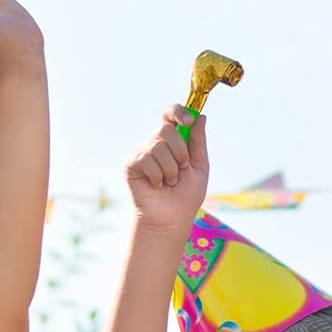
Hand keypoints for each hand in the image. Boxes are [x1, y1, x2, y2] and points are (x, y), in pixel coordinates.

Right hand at [125, 106, 208, 232]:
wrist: (172, 218)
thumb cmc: (186, 195)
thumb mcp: (199, 167)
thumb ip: (199, 142)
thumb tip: (200, 116)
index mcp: (172, 140)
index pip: (170, 114)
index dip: (178, 112)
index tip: (188, 122)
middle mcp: (155, 143)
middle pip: (166, 130)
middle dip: (180, 152)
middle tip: (182, 169)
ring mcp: (142, 153)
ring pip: (158, 147)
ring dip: (171, 169)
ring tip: (170, 182)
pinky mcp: (131, 164)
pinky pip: (147, 160)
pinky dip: (158, 176)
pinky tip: (157, 185)